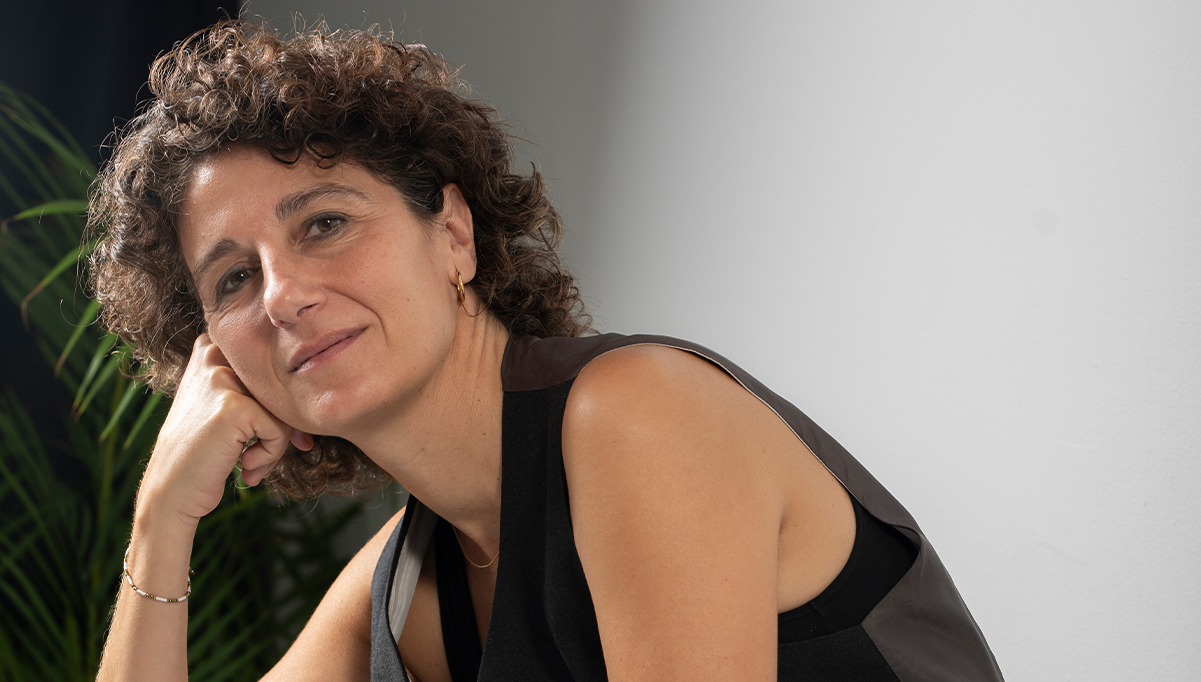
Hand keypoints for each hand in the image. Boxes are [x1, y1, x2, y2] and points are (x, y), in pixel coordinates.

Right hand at [137, 333, 311, 524]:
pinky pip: (280, 430)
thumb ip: (260, 390)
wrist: (171, 492)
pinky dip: (270, 454)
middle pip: (279, 386)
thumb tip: (314, 395)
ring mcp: (221, 378)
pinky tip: (245, 467)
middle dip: (281, 426)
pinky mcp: (233, 406)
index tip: (266, 432)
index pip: (271, 368)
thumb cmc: (204, 452)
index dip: (277, 403)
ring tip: (250, 463)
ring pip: (283, 408)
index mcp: (211, 346)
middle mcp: (213, 354)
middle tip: (260, 455)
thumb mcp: (226, 406)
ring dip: (275, 444)